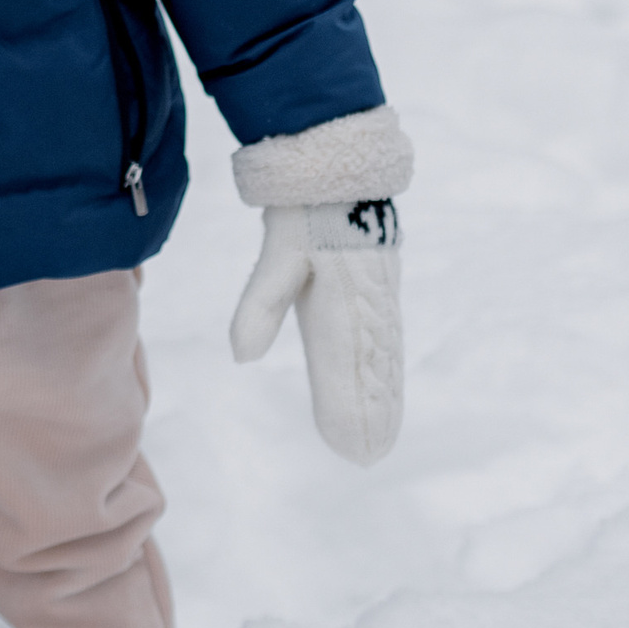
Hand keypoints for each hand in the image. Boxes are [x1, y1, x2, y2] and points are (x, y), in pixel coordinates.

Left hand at [230, 199, 403, 465]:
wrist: (340, 170)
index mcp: (343, 301)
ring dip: (383, 401)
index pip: (345, 369)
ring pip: (383, 361)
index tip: (349, 449)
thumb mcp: (278, 253)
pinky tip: (387, 393)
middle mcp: (368, 307)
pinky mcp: (381, 292)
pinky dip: (388, 374)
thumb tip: (240, 355)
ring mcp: (379, 300)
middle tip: (367, 457)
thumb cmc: (305, 213)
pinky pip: (388, 343)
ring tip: (379, 441)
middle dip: (370, 415)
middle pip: (371, 373)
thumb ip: (261, 304)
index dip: (347, 409)